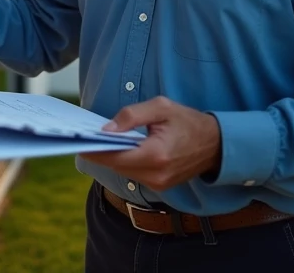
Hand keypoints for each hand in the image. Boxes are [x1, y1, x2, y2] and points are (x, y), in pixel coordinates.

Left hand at [81, 97, 221, 191]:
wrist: (217, 144)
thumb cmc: (188, 121)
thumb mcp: (161, 107)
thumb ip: (131, 116)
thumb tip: (105, 129)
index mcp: (156, 155)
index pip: (115, 156)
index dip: (94, 149)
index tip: (77, 140)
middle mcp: (156, 175)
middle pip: (115, 166)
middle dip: (99, 151)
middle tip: (84, 136)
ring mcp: (158, 184)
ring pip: (122, 171)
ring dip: (111, 156)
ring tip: (99, 139)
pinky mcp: (159, 186)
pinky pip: (133, 174)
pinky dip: (124, 161)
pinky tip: (118, 147)